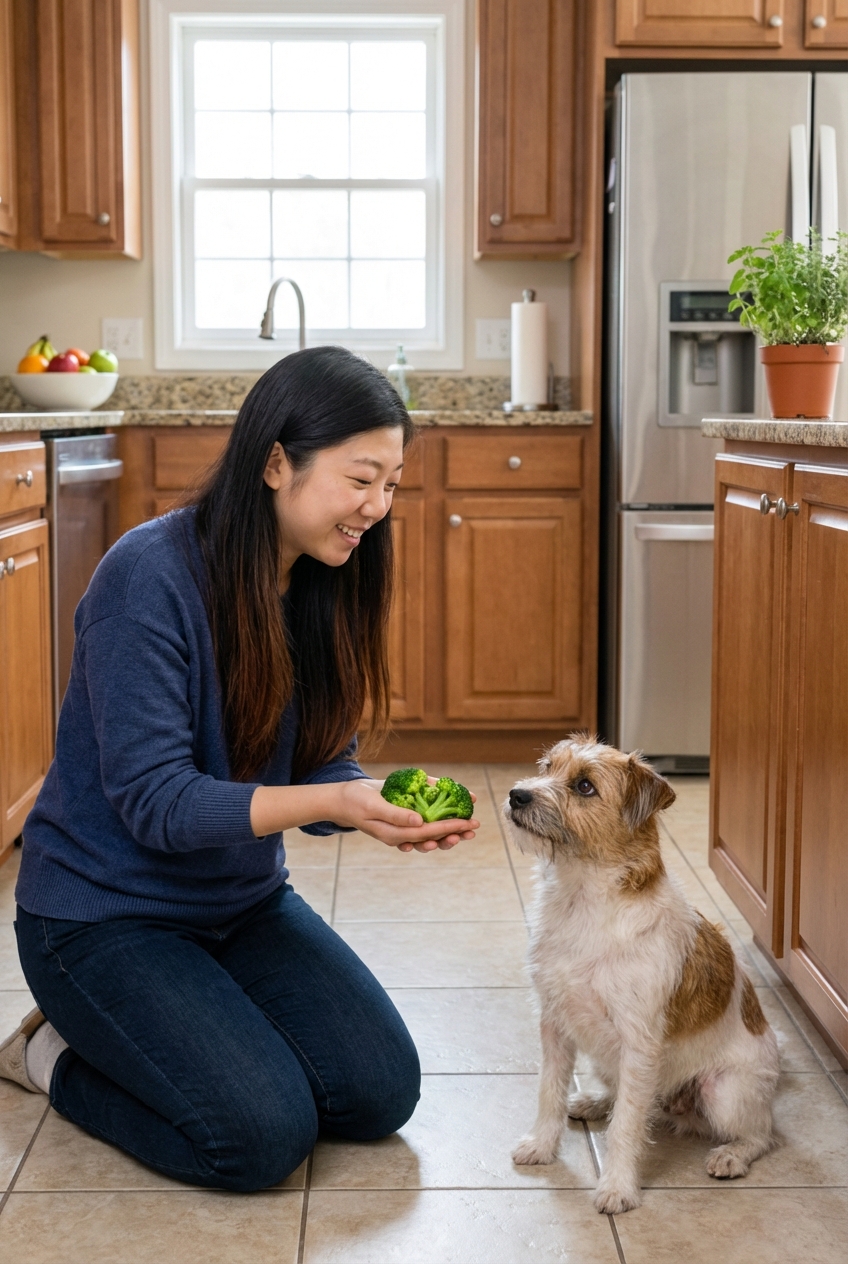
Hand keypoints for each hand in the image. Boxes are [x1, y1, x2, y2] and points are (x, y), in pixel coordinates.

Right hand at [335, 780, 478, 853]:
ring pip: (429, 836)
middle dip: (454, 834)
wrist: (342, 800)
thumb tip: (420, 823)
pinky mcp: (401, 822)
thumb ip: (396, 815)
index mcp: (395, 834)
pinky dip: (436, 825)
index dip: (449, 828)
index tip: (467, 823)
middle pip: (432, 839)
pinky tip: (449, 826)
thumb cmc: (356, 801)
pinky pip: (422, 828)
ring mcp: (401, 830)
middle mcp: (401, 835)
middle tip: (473, 829)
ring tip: (465, 831)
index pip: (427, 833)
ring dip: (448, 834)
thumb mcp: (373, 806)